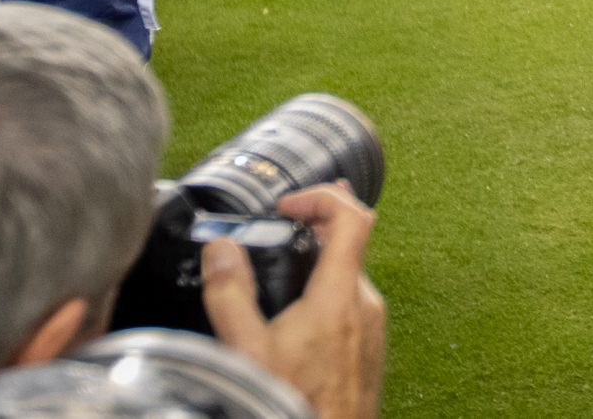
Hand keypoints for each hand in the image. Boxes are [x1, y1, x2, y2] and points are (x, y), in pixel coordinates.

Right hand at [201, 184, 386, 418]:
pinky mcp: (368, 347)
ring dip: (319, 263)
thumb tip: (221, 250)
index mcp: (340, 296)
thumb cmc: (292, 405)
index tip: (287, 205)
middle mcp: (365, 305)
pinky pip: (351, 305)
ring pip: (349, 276)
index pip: (352, 217)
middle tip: (280, 226)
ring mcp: (371, 327)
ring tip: (281, 269)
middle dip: (314, 227)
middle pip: (349, 244)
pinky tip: (296, 314)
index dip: (322, 196)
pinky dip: (326, 293)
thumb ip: (231, 295)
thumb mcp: (247, 351)